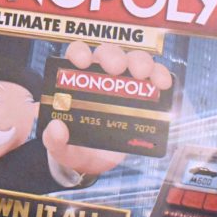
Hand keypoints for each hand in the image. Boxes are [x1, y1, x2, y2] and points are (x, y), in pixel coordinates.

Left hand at [41, 41, 171, 176]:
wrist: (96, 163)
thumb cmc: (74, 146)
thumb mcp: (60, 148)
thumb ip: (53, 140)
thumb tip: (56, 128)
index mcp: (77, 80)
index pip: (77, 54)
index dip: (80, 52)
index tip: (83, 62)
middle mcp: (101, 75)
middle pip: (108, 53)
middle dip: (113, 56)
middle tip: (116, 69)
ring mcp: (124, 83)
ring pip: (133, 59)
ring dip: (140, 61)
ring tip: (143, 75)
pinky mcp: (143, 95)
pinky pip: (154, 76)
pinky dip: (160, 74)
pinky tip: (163, 83)